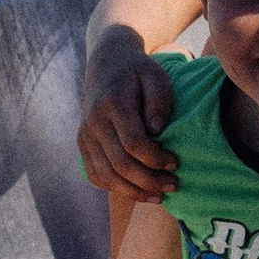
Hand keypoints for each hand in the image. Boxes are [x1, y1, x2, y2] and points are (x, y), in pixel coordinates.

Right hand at [78, 44, 178, 200]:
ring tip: (158, 196)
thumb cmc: (138, 71)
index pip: (133, 143)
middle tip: (173, 186)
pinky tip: (137, 191)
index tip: (175, 163)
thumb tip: (157, 130)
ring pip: (105, 175)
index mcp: (113, 104)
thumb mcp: (155, 75)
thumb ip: (159, 100)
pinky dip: (115, 188)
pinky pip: (95, 174)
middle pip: (119, 164)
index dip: (155, 159)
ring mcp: (85, 135)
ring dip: (133, 191)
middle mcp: (94, 122)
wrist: (107, 63)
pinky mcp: (83, 144)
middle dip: (148, 181)